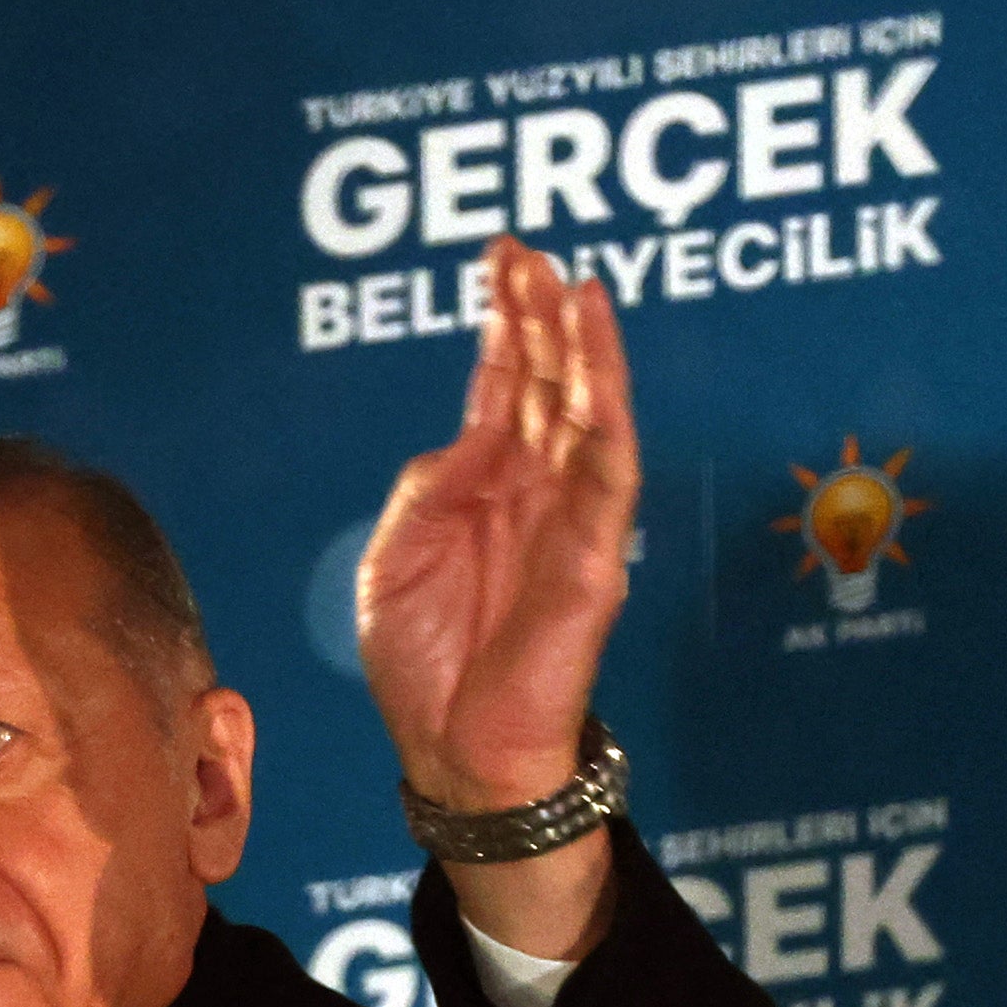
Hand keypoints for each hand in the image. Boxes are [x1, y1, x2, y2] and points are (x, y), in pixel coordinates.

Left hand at [355, 239, 637, 960]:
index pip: (505, 387)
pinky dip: (609, 413)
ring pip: (587, 416)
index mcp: (486, 489)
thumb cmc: (424, 667)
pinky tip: (600, 364)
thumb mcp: (398, 554)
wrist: (451, 755)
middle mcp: (533, 496)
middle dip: (541, 315)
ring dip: (584, 349)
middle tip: (529, 250)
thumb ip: (432, 483)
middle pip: (546, 385)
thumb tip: (471, 430)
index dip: (506, 322)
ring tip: (572, 285)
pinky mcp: (593, 561)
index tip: (503, 258)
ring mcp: (568, 525)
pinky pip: (608, 476)